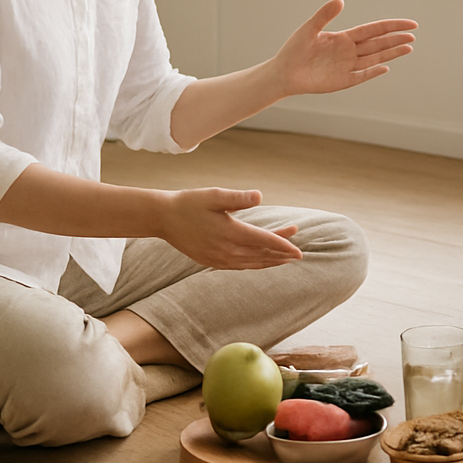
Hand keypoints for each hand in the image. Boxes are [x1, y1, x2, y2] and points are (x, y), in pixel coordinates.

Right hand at [158, 187, 303, 269]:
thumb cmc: (190, 203)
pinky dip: (255, 265)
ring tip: (286, 259)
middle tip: (299, 252)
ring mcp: (218, 259)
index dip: (283, 245)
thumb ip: (238, 197)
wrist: (163, 219)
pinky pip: (240, 267)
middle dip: (282, 253)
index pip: (264, 242)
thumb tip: (260, 196)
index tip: (299, 251)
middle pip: (261, 254)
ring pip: (252, 264)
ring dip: (270, 262)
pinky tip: (261, 262)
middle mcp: (226, 250)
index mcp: (230, 233)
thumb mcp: (214, 195)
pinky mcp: (212, 262)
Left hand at [274, 0, 416, 96]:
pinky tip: (386, 67)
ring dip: (391, 54)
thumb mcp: (309, 29)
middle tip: (413, 35)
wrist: (283, 73)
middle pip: (378, 44)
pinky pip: (361, 76)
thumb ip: (324, 15)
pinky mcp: (342, 81)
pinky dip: (373, 72)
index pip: (373, 30)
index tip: (409, 24)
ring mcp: (347, 67)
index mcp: (344, 37)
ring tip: (409, 48)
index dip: (391, 26)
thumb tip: (340, 0)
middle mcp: (349, 51)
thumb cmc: (294, 49)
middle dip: (395, 39)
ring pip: (374, 59)